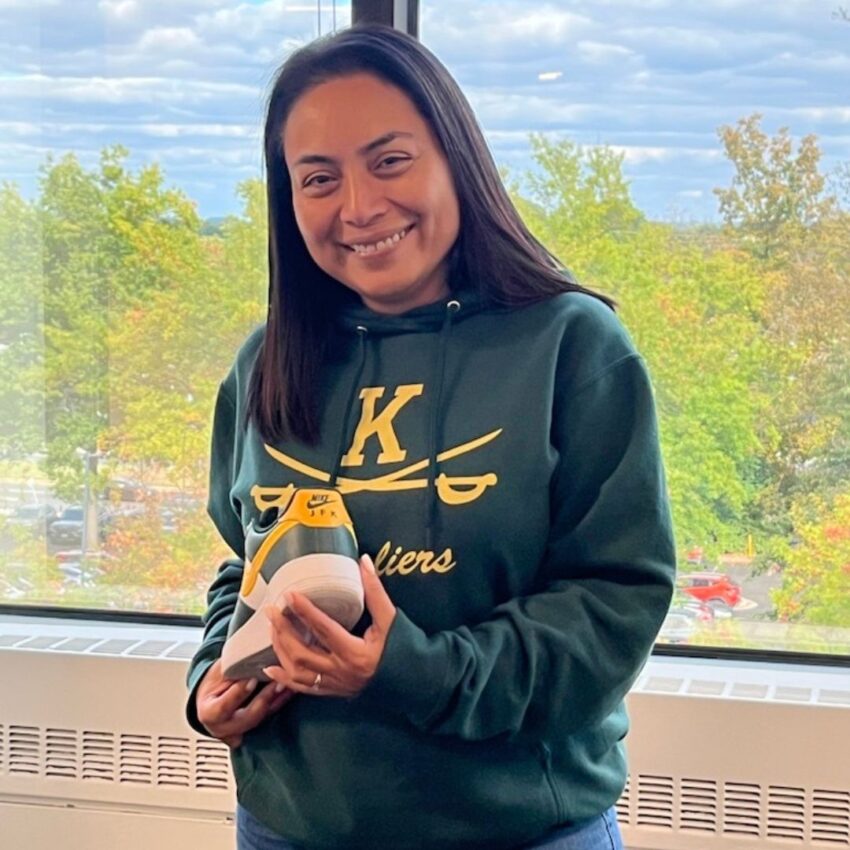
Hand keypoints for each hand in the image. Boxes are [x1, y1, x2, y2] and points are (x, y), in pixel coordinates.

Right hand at [195, 658, 295, 748]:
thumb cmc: (214, 682)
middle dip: (265, 699)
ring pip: (262, 719)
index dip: (239, 694)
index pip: (224, 707)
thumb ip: (231, 671)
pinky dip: (280, 703)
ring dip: (278, 700)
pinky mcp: (254, 731)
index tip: (252, 679)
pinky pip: (269, 718)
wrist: (211, 698)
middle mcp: (223, 728)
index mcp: (208, 713)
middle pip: (247, 718)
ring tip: (289, 684)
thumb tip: (250, 658)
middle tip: (278, 682)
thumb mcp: (217, 673)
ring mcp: (239, 733)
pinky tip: (291, 691)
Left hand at [263, 554, 396, 698]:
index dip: (305, 611)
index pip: (324, 629)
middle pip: (302, 653)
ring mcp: (335, 684)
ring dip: (281, 650)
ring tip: (272, 630)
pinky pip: (302, 689)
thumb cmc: (403, 648)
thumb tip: (363, 561)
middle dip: (283, 631)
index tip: (290, 595)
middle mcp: (341, 671)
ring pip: (298, 672)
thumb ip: (375, 591)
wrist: (412, 681)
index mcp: (355, 652)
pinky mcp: (333, 691)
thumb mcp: (391, 618)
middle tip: (272, 610)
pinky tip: (270, 668)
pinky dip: (284, 678)